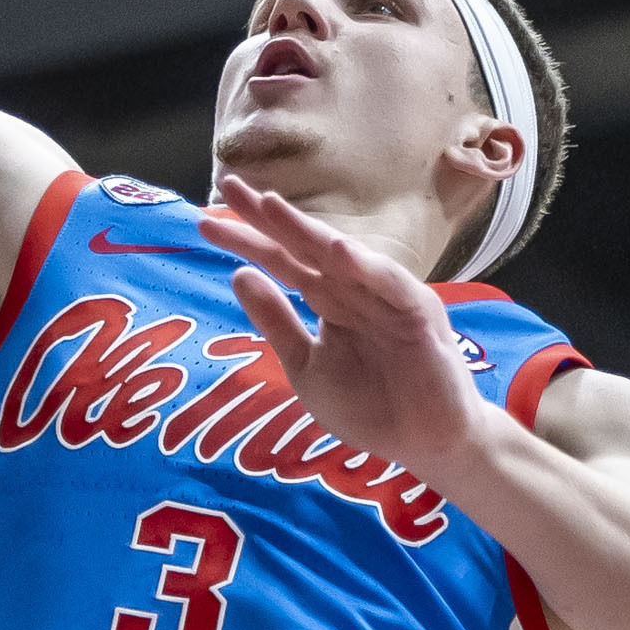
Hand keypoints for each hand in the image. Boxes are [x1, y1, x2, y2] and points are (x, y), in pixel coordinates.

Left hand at [194, 176, 490, 472]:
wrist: (424, 444)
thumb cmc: (369, 406)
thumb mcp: (306, 366)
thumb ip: (276, 323)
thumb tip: (239, 274)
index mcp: (330, 300)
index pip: (283, 262)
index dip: (248, 241)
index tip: (205, 223)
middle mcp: (356, 290)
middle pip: (306, 247)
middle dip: (268, 218)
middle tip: (229, 185)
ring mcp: (387, 299)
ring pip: (343, 258)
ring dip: (309, 232)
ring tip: (271, 206)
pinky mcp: (420, 316)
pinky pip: (392, 286)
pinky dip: (367, 267)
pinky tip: (339, 250)